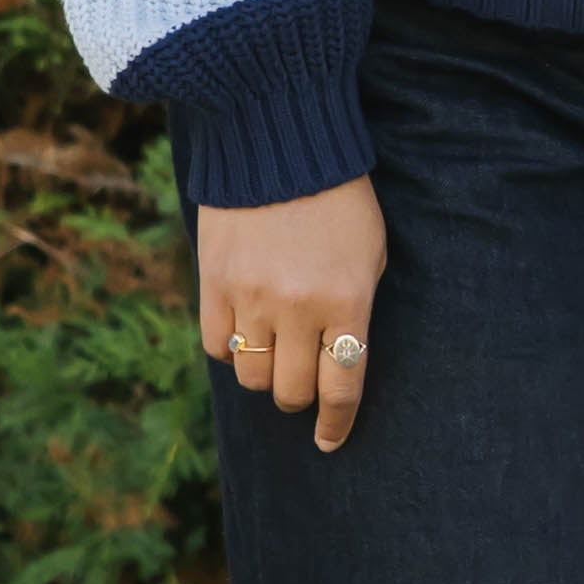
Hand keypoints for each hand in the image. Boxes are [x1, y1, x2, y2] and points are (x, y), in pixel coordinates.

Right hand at [199, 177, 386, 454]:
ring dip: (266, 374)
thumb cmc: (339, 198)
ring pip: (252, 376)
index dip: (336, 423)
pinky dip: (232, 349)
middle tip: (304, 380)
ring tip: (275, 352)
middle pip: (292, 390)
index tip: (330, 442)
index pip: (341, 387)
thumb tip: (340, 362)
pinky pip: (218, 345)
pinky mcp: (213, 283)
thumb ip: (355, 310)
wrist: (278, 141)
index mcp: (347, 300)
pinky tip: (245, 331)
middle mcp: (298, 307)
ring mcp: (250, 297)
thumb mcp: (370, 253)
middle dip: (301, 395)